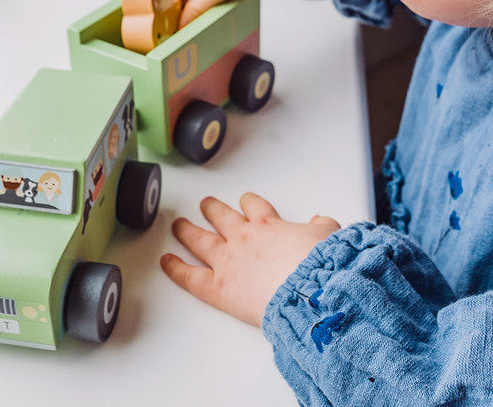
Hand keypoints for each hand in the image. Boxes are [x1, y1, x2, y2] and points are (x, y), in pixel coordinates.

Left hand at [160, 193, 340, 325]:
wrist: (306, 289)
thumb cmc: (318, 264)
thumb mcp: (327, 236)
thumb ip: (321, 226)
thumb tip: (319, 221)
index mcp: (269, 224)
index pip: (254, 206)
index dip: (248, 203)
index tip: (244, 202)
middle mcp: (244, 237)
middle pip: (222, 217)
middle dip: (212, 210)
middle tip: (205, 205)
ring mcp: (227, 260)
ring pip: (201, 239)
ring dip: (187, 231)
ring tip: (178, 225)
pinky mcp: (217, 287)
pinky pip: (189, 275)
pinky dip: (175, 268)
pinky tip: (165, 261)